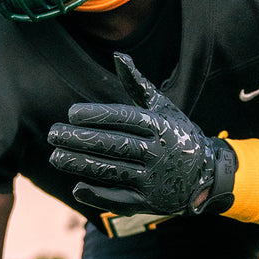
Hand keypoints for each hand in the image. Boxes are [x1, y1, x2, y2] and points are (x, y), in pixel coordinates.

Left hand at [47, 54, 236, 216]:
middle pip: (114, 145)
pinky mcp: (148, 202)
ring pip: (112, 171)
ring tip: (55, 157)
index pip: (125, 119)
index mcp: (160, 127)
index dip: (97, 116)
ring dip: (81, 165)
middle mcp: (158, 153)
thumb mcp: (163, 108)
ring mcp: (153, 180)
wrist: (206, 175)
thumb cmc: (177, 135)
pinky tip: (77, 186)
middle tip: (52, 134)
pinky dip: (98, 194)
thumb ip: (138, 84)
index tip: (71, 113)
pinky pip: (120, 199)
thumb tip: (118, 56)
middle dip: (81, 140)